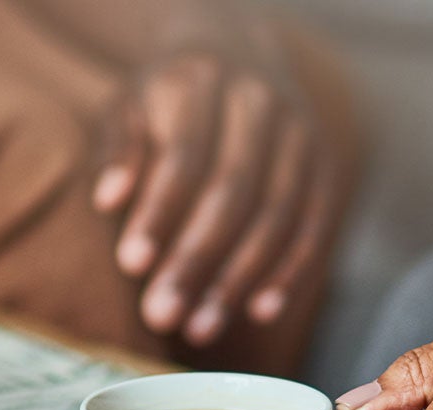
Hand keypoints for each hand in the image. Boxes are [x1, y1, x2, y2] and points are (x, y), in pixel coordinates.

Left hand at [93, 32, 349, 347]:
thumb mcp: (126, 110)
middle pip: (232, 192)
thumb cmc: (163, 101)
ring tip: (199, 330)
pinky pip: (313, 225)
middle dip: (194, 261)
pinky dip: (288, 272)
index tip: (130, 266)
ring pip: (276, 215)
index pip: (183, 156)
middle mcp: (260, 103)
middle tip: (160, 318)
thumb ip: (117, 153)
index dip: (158, 213)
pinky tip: (259, 312)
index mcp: (202, 83)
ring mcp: (301, 134)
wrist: (235, 55)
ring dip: (237, 280)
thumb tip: (107, 199)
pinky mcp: (325, 166)